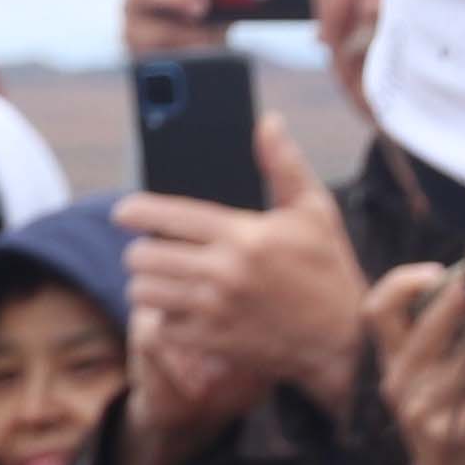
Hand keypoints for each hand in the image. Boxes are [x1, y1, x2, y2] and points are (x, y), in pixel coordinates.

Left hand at [114, 122, 369, 427]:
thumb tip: (268, 122)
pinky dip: (165, 318)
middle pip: (143, 256)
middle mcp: (224, 271)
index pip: (168, 216)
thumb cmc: (327, 268)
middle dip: (142, 251)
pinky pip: (160, 327)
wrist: (342, 338)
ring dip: (147, 285)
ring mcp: (214, 310)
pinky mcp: (210, 342)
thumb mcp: (314, 211)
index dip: (135, 212)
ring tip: (163, 279)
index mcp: (243, 234)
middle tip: (152, 251)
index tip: (122, 213)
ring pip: (143, 292)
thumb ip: (284, 165)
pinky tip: (182, 309)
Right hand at [372, 260, 464, 464]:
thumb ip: (448, 333)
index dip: (402, 283)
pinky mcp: (446, 437)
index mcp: (394, 359)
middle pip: (427, 328)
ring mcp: (419, 412)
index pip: (376, 309)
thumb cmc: (453, 411)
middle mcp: (398, 382)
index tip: (441, 269)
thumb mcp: (436, 373)